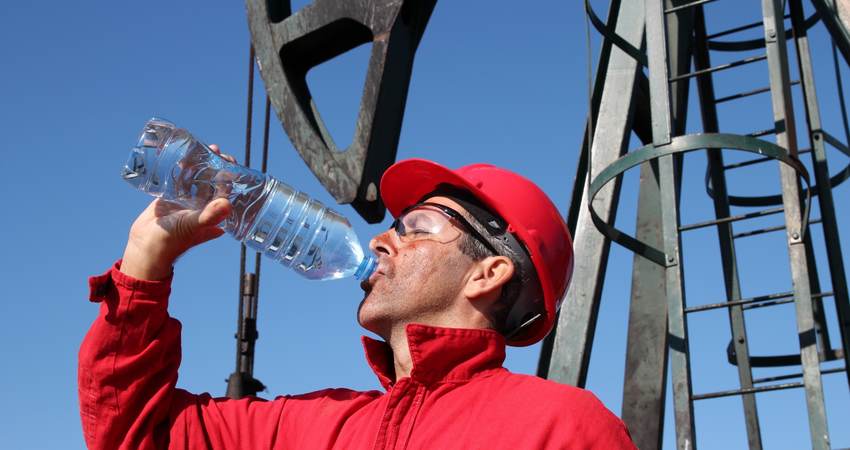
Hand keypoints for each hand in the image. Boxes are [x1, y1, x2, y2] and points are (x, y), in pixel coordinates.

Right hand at [120, 145, 237, 280]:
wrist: (146, 246)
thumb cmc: (172, 241)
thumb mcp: (192, 226)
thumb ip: (209, 216)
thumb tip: (228, 204)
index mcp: (213, 214)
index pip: (226, 191)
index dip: (230, 176)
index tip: (231, 161)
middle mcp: (202, 207)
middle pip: (213, 182)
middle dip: (216, 166)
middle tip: (216, 150)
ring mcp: (187, 202)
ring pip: (197, 179)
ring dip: (201, 165)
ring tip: (203, 149)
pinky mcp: (171, 198)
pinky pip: (180, 180)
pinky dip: (183, 169)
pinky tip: (185, 157)